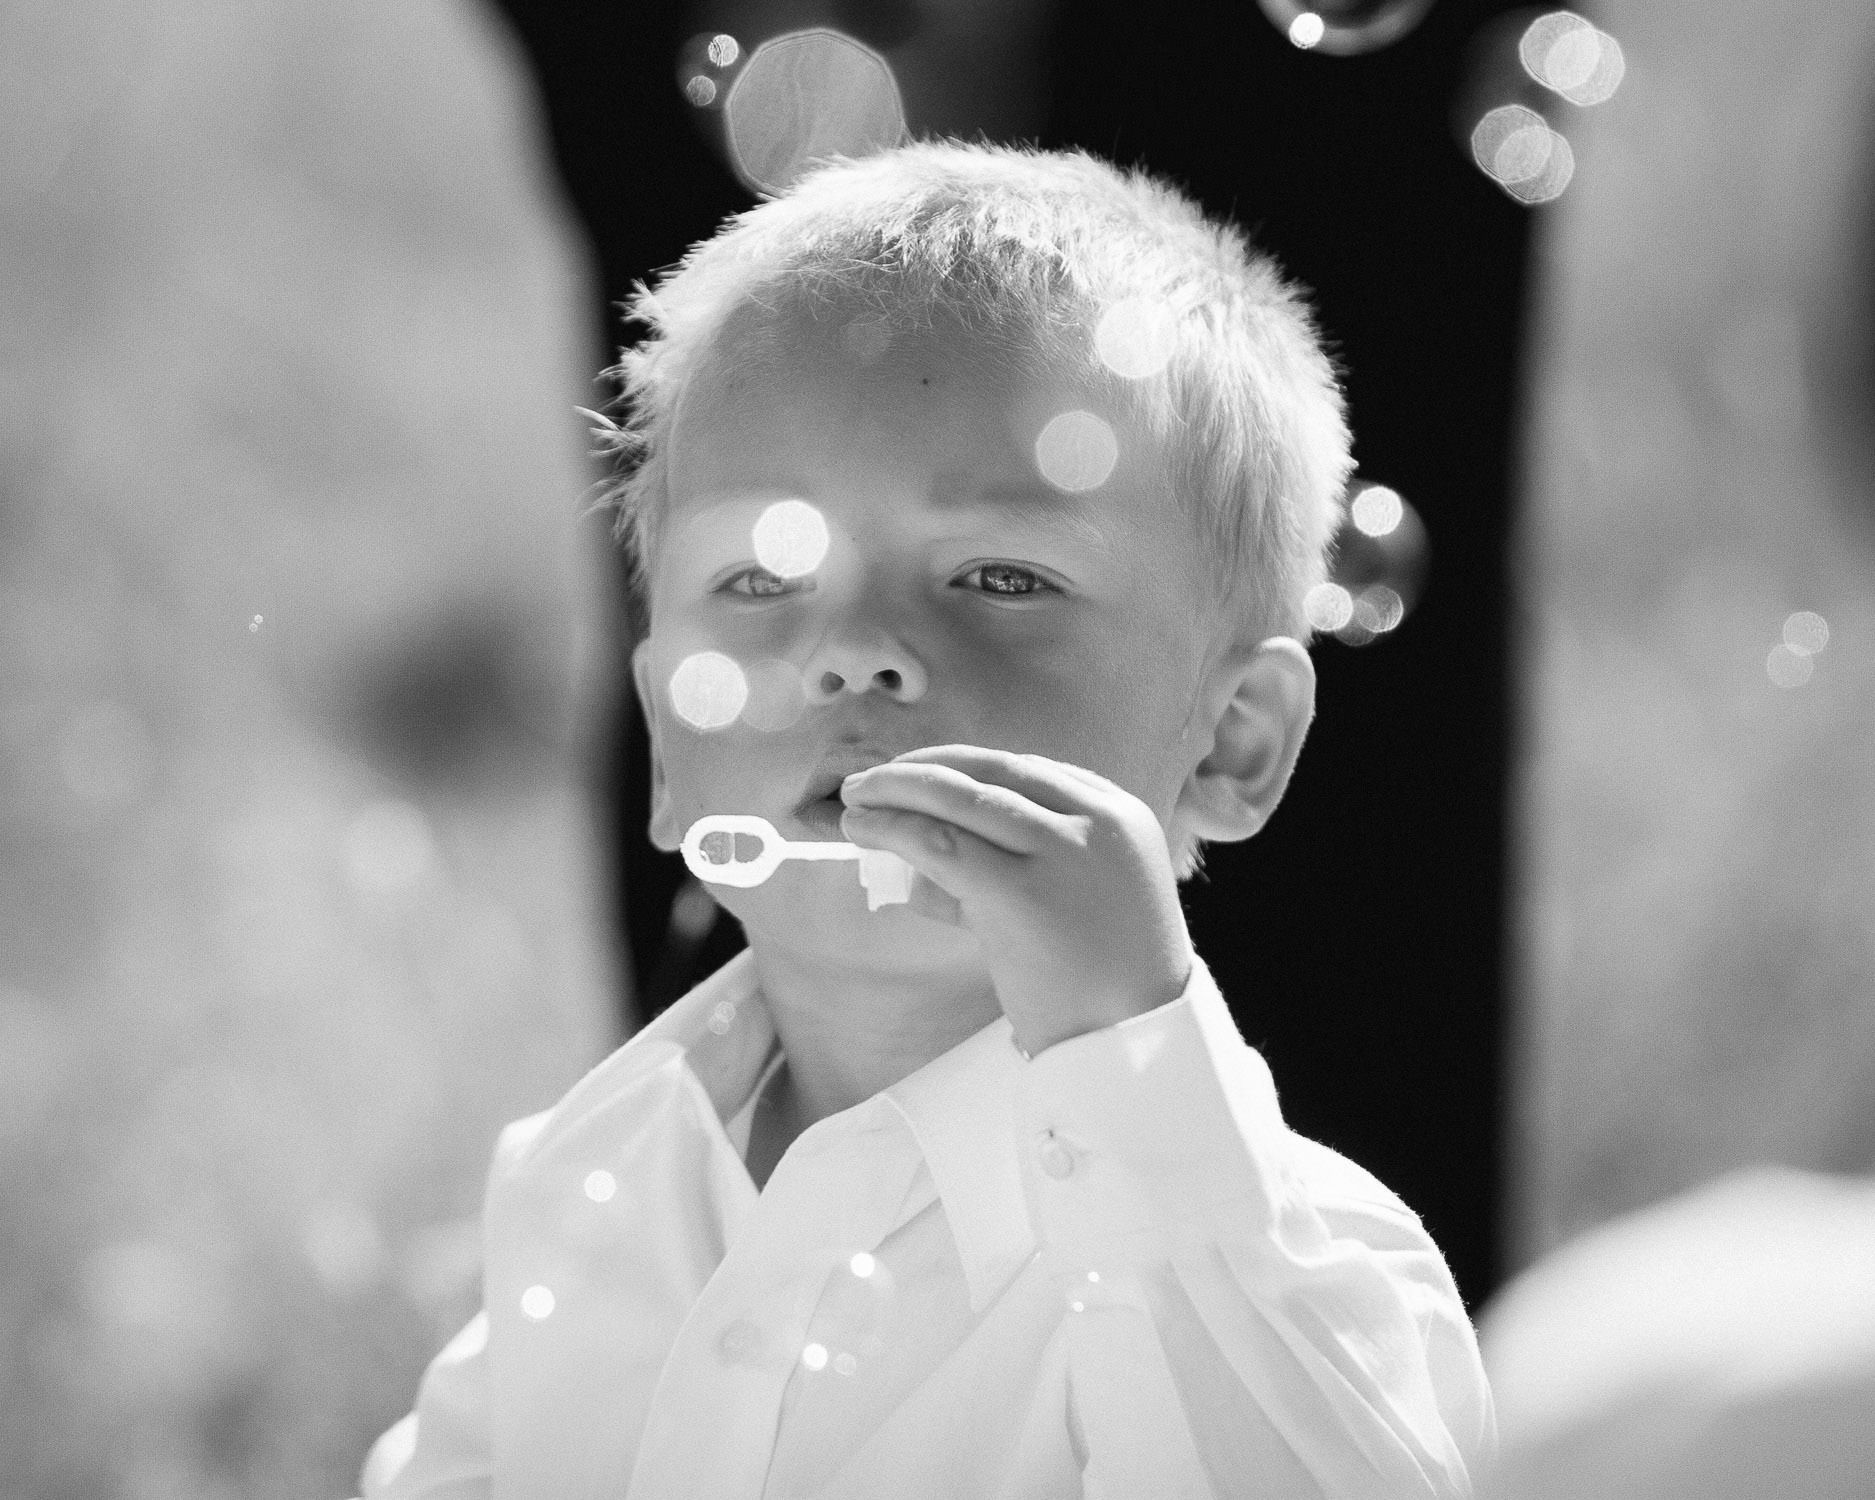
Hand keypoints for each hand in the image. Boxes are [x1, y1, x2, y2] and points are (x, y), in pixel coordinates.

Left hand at [839, 746, 1192, 1056]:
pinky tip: (863, 829)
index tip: (917, 771)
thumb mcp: (1067, 904)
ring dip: (896, 790)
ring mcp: (1065, 851)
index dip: (960, 763)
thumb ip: (1007, 872)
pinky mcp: (1024, 893)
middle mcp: (1098, 821)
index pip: (1027, 770)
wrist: (1133, 1045)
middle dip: (921, 768)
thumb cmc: (1097, 982)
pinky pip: (943, 844)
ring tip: (854, 798)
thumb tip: (914, 858)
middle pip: (992, 769)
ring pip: (961, 797)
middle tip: (869, 780)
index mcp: (1120, 815)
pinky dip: (893, 828)